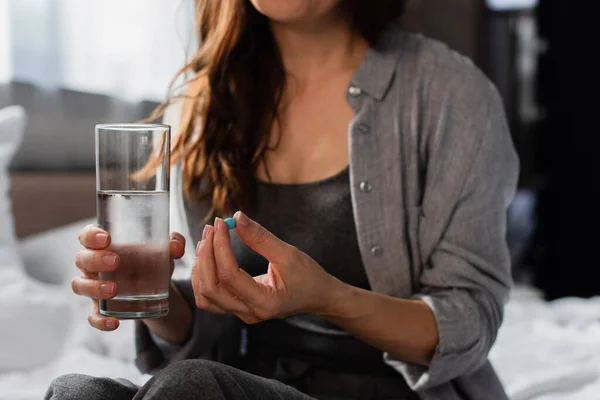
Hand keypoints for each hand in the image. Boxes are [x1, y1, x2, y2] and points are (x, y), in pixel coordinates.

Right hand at [72, 224, 185, 330]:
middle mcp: (93, 265)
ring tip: (114, 289)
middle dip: (95, 260)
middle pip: (82, 259)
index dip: (90, 235)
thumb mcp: (163, 249)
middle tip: (115, 261)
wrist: (154, 285)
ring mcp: (94, 287)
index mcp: (104, 245)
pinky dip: (100, 320)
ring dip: (94, 288)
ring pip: (80, 286)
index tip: (106, 238)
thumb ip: (173, 243)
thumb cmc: (151, 259)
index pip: (87, 236)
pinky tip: (114, 322)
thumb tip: (176, 248)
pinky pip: (93, 316)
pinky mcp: (101, 308)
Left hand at [191, 212, 346, 323]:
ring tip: (207, 240)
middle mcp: (249, 313)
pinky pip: (211, 296)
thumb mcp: (288, 254)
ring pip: (206, 296)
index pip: (230, 275)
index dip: (220, 247)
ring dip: (202, 267)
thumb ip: (260, 237)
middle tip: (212, 229)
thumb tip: (237, 217)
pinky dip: (204, 275)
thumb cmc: (308, 277)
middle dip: (207, 256)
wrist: (318, 296)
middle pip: (211, 289)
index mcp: (264, 302)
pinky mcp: (237, 307)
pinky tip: (209, 255)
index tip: (221, 223)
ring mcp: (242, 313)